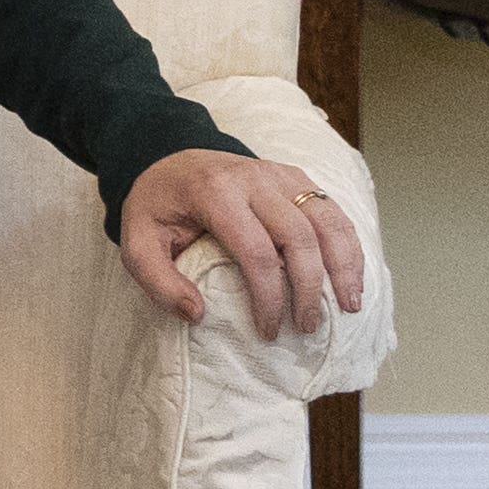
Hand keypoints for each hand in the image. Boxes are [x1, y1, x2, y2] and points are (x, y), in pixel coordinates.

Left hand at [116, 147, 366, 340]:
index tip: (268, 329)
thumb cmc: (157, 207)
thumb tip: (198, 315)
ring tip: (348, 305)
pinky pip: (333, 212)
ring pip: (327, 221)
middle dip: (309, 287)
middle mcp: (255, 180)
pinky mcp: (297, 178)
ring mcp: (281, 175)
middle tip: (307, 326)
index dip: (268, 296)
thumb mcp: (136, 243)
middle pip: (298, 237)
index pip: (255, 251)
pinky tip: (352, 276)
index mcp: (215, 193)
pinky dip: (348, 245)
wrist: (168, 159)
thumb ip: (158, 281)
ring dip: (344, 265)